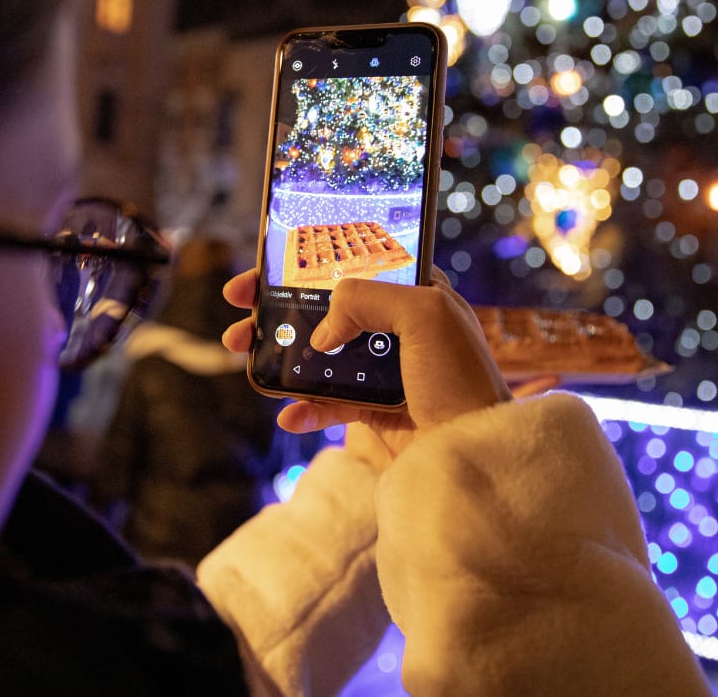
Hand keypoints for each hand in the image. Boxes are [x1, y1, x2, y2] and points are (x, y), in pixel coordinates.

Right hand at [222, 267, 510, 457]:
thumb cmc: (463, 380)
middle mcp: (400, 329)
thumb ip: (365, 299)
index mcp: (418, 294)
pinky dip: (304, 409)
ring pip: (319, 355)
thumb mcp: (424, 314)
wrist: (478, 455)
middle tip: (239, 310)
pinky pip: (328, 405)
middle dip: (277, 308)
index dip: (308, 262)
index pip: (355, 264)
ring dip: (279, 356)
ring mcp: (386, 372)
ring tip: (243, 357)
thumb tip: (323, 330)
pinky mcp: (377, 413)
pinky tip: (289, 414)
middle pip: (325, 308)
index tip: (265, 266)